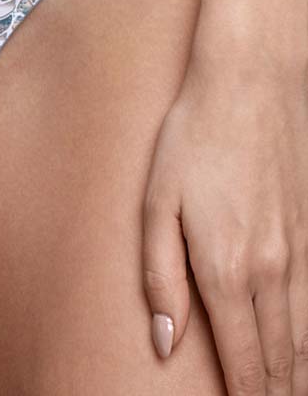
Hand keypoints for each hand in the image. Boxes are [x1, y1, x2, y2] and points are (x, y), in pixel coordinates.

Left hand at [141, 0, 307, 394]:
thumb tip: (164, 342)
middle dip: (276, 394)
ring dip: (298, 374)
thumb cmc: (193, 137)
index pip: (243, 360)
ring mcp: (301, 250)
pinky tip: (307, 347)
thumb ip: (160, 276)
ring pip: (307, 336)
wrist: (249, 83)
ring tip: (290, 394)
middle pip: (281, 358)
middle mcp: (271, 269)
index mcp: (225, 268)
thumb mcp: (156, 202)